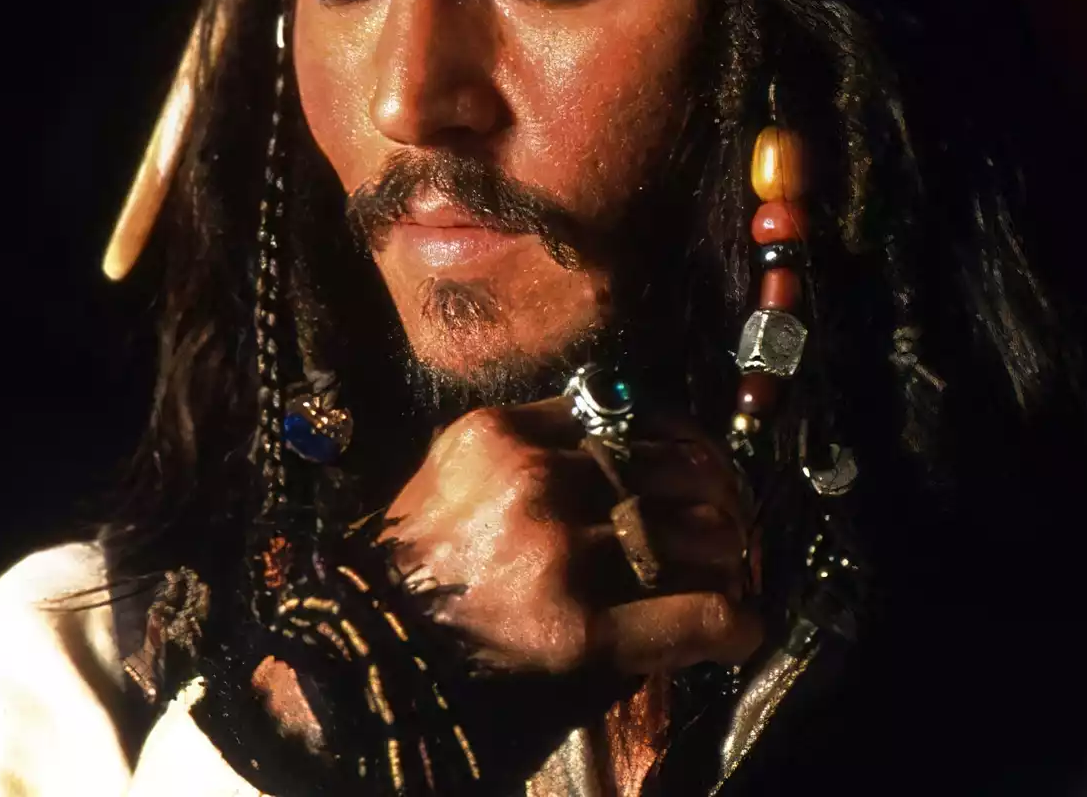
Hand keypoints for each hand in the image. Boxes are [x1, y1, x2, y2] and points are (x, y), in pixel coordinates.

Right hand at [381, 398, 761, 674]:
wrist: (348, 675)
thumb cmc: (397, 585)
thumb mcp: (447, 485)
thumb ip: (524, 461)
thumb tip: (617, 460)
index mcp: (503, 434)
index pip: (631, 411)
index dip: (682, 441)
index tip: (699, 468)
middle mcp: (537, 480)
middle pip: (679, 467)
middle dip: (720, 499)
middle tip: (731, 530)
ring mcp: (560, 554)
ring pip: (699, 534)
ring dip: (729, 560)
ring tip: (732, 581)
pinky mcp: (580, 633)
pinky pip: (695, 614)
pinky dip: (731, 624)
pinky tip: (738, 632)